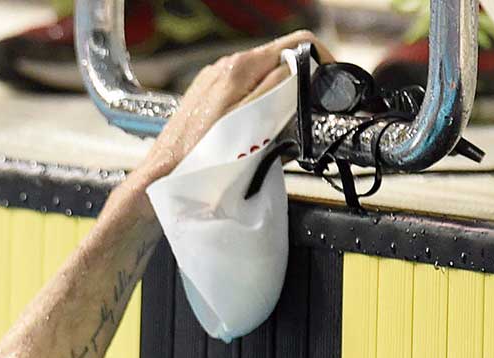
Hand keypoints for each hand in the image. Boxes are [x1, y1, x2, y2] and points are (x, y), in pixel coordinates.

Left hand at [124, 30, 334, 190]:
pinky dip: (255, 110)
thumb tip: (302, 66)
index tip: (328, 84)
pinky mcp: (207, 95)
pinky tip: (250, 136)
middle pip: (279, 62)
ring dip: (275, 102)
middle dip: (296, 87)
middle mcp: (226, 66)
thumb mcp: (251, 123)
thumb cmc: (202, 156)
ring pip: (262, 80)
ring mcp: (215, 79)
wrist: (165, 176)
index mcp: (241, 67)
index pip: (296, 44)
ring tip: (272, 133)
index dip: (320, 61)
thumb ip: (278, 89)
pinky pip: (242, 94)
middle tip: (299, 119)